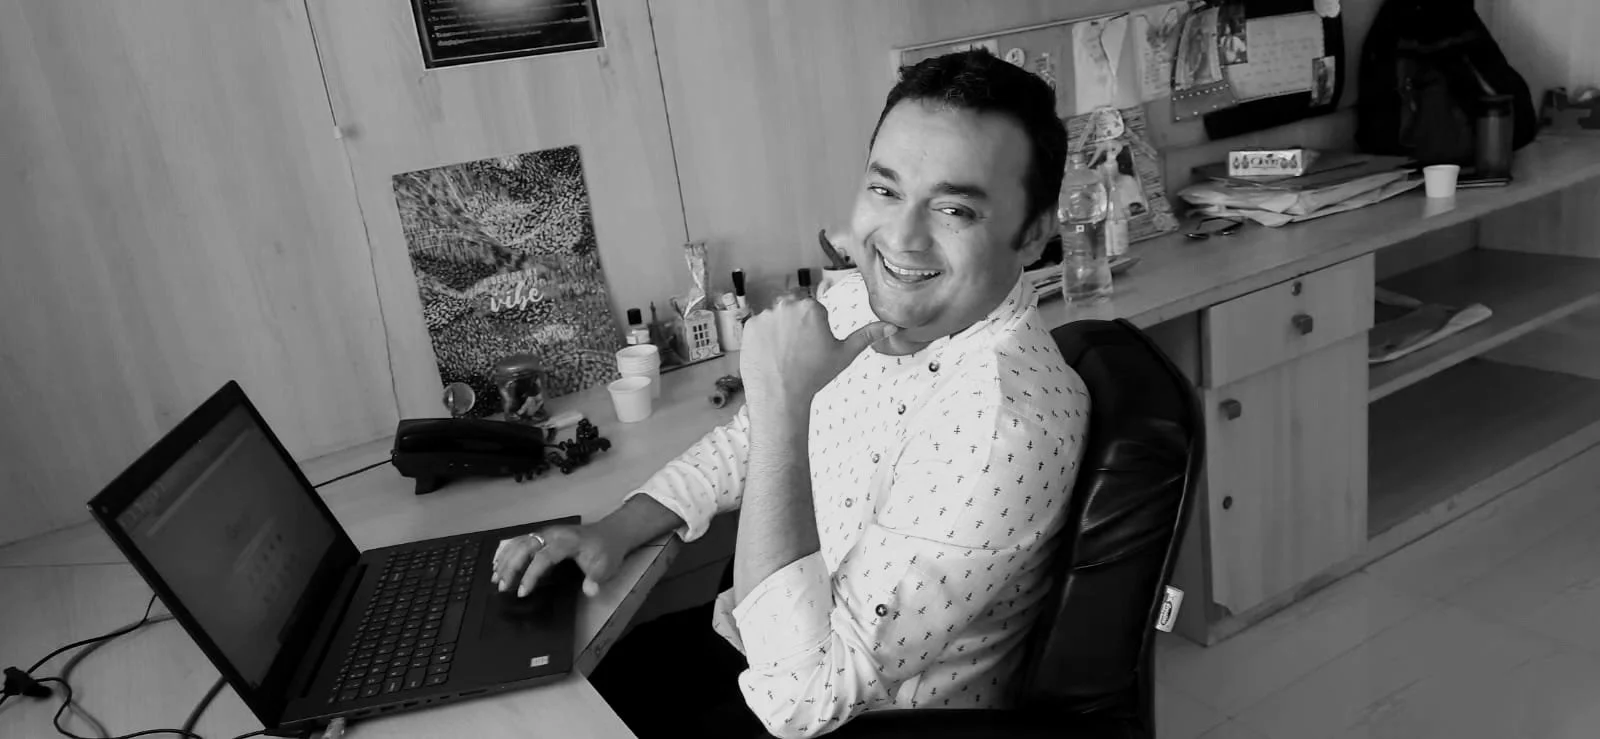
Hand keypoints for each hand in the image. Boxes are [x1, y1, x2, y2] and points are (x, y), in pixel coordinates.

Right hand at [490, 523, 626, 597]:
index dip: (531, 574)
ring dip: (506, 559)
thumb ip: (596, 579)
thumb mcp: (607, 567)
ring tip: (495, 578)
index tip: (522, 592)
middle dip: (511, 566)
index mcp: (567, 541)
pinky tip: (498, 564)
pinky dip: (508, 552)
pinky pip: (521, 540)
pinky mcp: (544, 535)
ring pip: (521, 542)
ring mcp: (547, 532)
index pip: (544, 557)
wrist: (612, 533)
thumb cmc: (607, 552)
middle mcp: (553, 534)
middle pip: (526, 546)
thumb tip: (589, 591)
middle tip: (501, 586)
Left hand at [739, 296, 897, 411]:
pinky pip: (759, 327)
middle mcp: (786, 305)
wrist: (780, 395)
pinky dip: (764, 338)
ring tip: (784, 354)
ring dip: (779, 330)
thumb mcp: (844, 355)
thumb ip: (867, 335)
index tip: (812, 346)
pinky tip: (771, 355)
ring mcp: (765, 315)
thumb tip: (891, 326)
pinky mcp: (749, 327)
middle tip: (798, 350)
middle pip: (793, 308)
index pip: (814, 309)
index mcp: (811, 308)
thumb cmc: (813, 376)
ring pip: (776, 317)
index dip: (815, 328)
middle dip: (796, 324)